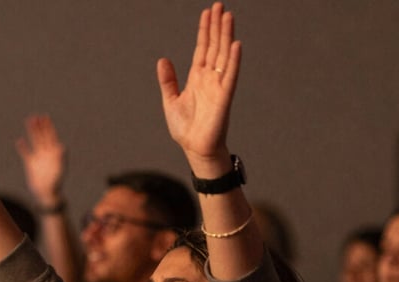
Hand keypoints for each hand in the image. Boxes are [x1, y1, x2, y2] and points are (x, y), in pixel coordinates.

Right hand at [16, 115, 66, 203]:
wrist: (46, 194)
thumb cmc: (55, 184)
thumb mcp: (59, 169)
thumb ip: (60, 158)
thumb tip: (62, 147)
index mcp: (55, 154)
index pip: (52, 137)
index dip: (49, 127)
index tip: (45, 117)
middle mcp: (47, 154)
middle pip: (43, 137)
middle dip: (40, 127)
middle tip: (36, 116)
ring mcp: (39, 158)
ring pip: (35, 142)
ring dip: (32, 132)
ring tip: (29, 121)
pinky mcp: (31, 164)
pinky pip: (26, 153)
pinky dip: (23, 147)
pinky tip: (19, 140)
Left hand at [157, 2, 240, 172]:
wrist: (195, 150)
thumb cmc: (186, 130)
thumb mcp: (170, 101)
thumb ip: (168, 81)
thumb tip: (162, 60)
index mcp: (197, 78)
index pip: (202, 49)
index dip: (205, 31)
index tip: (208, 12)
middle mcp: (209, 79)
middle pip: (214, 47)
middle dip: (217, 27)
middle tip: (220, 6)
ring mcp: (218, 87)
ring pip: (223, 56)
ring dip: (226, 36)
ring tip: (228, 17)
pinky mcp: (224, 98)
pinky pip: (230, 76)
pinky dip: (233, 61)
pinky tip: (235, 45)